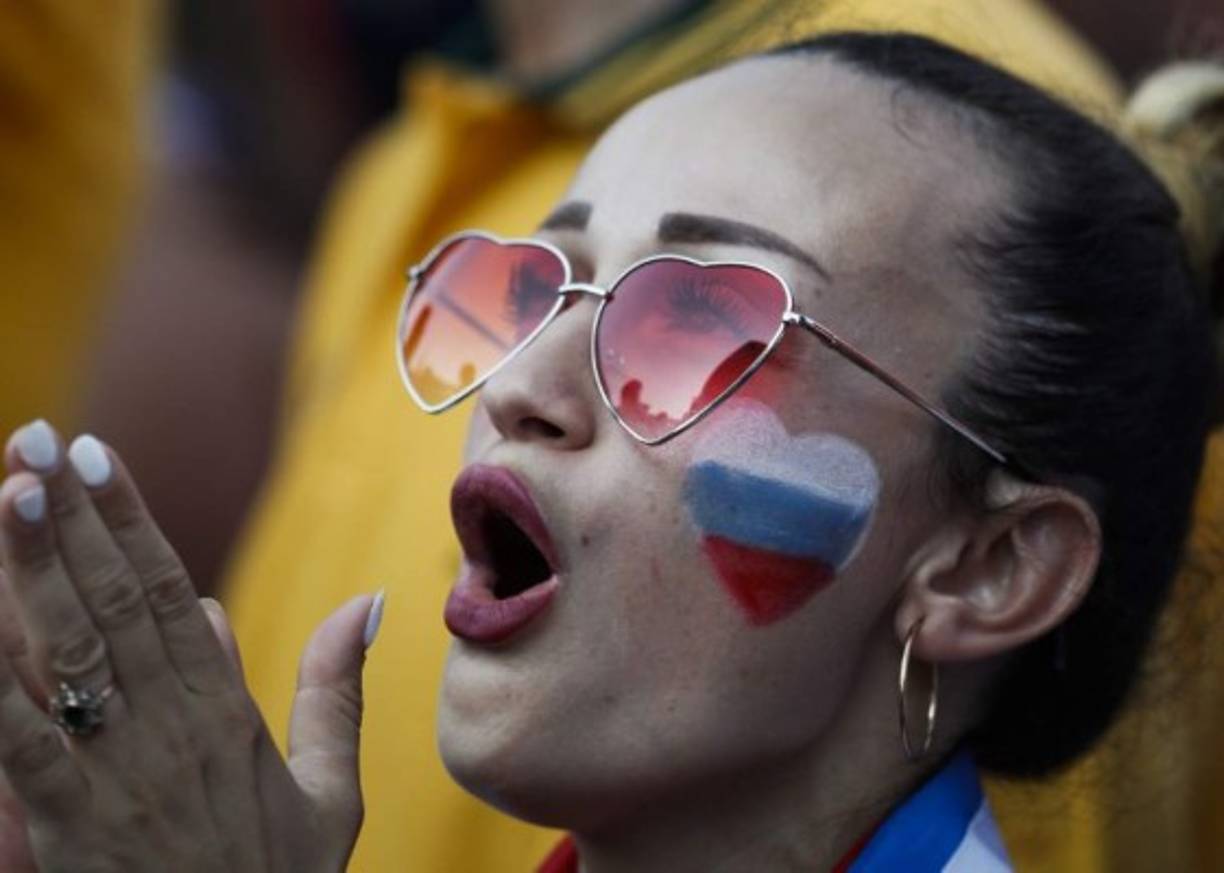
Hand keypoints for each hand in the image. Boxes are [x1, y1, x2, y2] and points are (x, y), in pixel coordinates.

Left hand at [0, 421, 380, 871]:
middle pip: (121, 603)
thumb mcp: (329, 792)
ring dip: (39, 570)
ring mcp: (122, 776)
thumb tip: (368, 601)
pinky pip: (26, 749)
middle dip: (78, 517)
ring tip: (15, 492)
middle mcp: (174, 728)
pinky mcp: (72, 831)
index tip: (100, 457)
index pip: (174, 593)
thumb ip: (337, 692)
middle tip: (39, 439)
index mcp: (230, 713)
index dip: (133, 522)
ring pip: (74, 654)